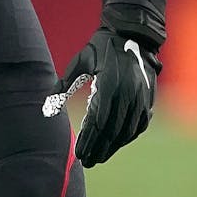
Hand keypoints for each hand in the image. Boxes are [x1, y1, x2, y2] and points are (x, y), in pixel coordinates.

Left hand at [43, 28, 159, 166]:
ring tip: (99, 157)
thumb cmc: (102, 45)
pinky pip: (139, 125)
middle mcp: (127, 95)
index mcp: (109, 85)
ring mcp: (140, 99)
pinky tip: (117, 143)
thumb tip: (48, 105)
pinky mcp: (148, 100)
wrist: (133, 34)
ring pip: (126, 132)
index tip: (79, 154)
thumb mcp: (81, 59)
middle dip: (98, 149)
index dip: (88, 141)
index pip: (97, 122)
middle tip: (87, 162)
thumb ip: (65, 82)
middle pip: (111, 132)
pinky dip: (127, 137)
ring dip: (113, 147)